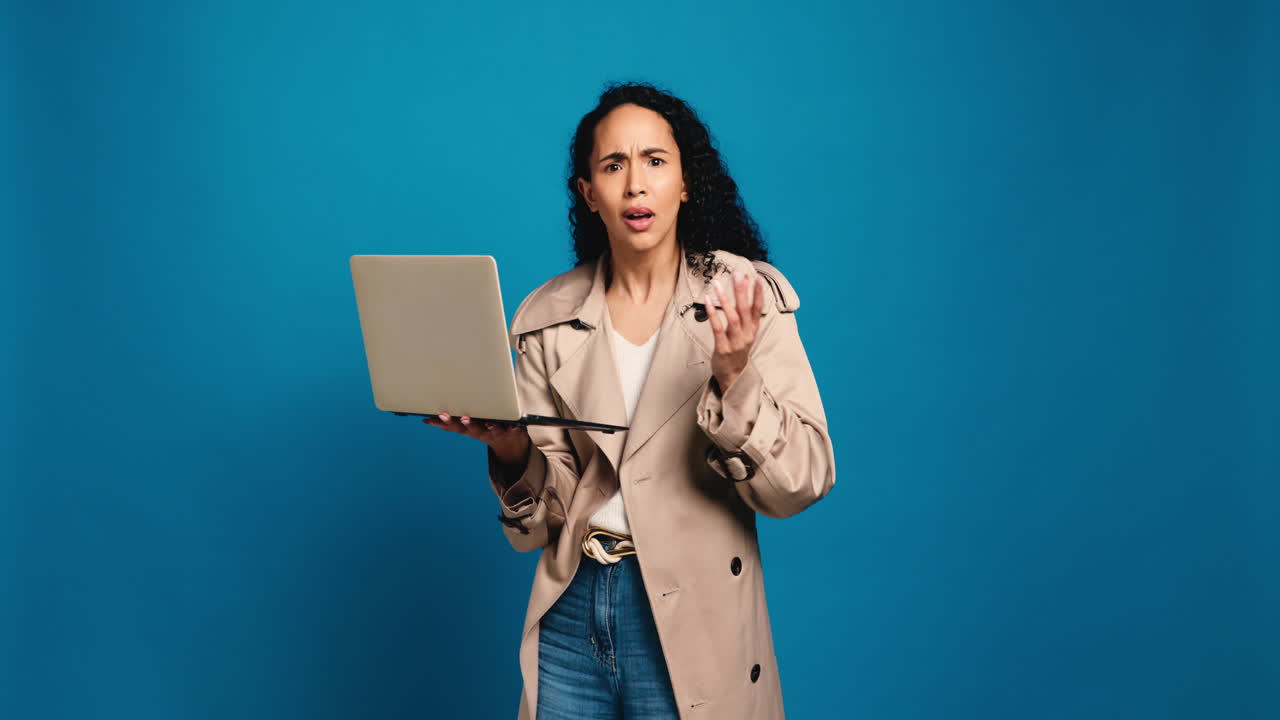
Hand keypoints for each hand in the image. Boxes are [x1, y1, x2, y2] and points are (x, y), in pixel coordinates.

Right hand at [423, 412, 530, 466]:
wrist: (510, 446)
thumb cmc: (484, 430)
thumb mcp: (467, 428)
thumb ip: (450, 423)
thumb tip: (427, 420)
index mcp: (470, 430)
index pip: (457, 427)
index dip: (448, 423)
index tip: (440, 415)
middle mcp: (483, 432)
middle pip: (474, 429)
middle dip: (468, 424)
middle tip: (463, 418)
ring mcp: (498, 432)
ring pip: (494, 430)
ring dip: (491, 426)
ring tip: (489, 423)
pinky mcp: (514, 430)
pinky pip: (514, 428)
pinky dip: (514, 426)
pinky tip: (514, 424)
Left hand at [706, 270, 766, 391]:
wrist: (732, 376)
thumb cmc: (736, 350)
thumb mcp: (745, 333)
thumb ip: (744, 316)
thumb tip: (743, 295)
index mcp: (753, 330)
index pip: (758, 308)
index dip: (758, 293)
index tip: (757, 277)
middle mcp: (747, 335)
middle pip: (745, 309)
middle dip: (742, 291)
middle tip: (738, 274)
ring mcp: (736, 342)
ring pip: (732, 318)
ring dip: (725, 299)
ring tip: (718, 284)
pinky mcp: (723, 349)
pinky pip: (718, 329)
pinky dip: (713, 314)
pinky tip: (708, 301)